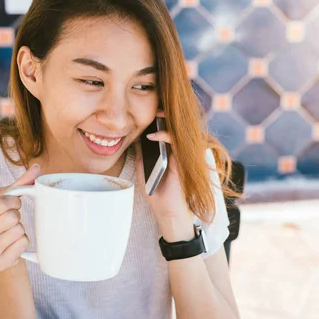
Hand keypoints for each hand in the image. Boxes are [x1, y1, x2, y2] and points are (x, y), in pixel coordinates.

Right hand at [0, 164, 40, 270]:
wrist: (0, 252)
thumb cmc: (0, 220)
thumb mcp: (4, 201)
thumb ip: (20, 184)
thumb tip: (37, 168)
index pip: (1, 203)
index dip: (14, 202)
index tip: (13, 205)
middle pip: (12, 218)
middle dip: (17, 217)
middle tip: (11, 221)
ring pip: (19, 231)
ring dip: (21, 230)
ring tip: (11, 233)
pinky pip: (23, 245)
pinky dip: (23, 243)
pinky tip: (14, 245)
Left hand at [135, 112, 193, 239]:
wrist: (166, 210)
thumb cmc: (157, 192)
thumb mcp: (143, 169)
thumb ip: (142, 154)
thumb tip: (134, 139)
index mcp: (171, 151)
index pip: (170, 129)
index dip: (163, 119)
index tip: (151, 112)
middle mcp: (179, 152)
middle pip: (178, 126)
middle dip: (168, 115)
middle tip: (156, 107)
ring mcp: (182, 156)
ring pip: (180, 131)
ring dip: (168, 121)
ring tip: (155, 115)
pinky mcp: (183, 162)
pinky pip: (178, 143)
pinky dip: (166, 137)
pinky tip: (153, 136)